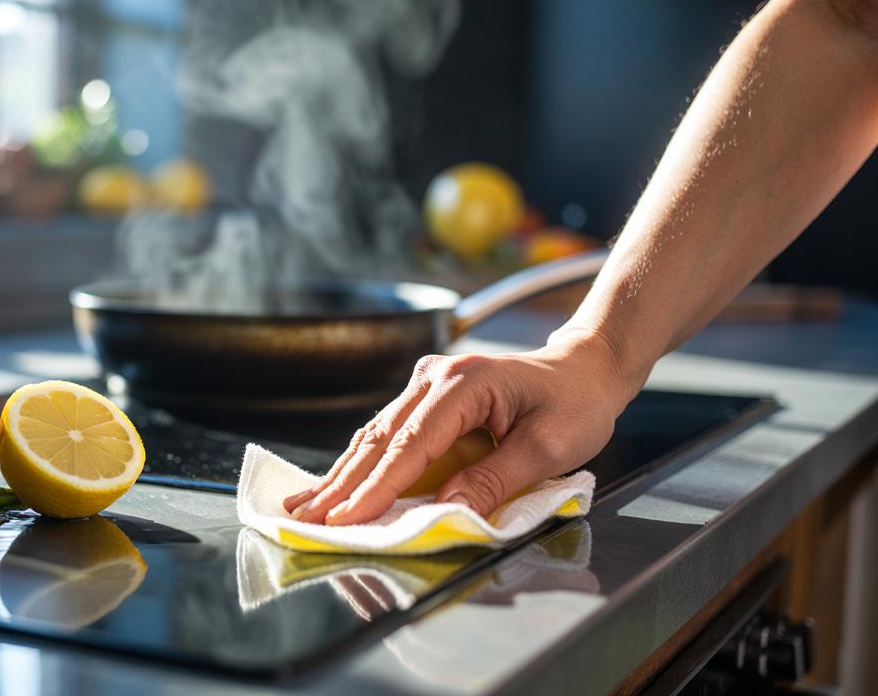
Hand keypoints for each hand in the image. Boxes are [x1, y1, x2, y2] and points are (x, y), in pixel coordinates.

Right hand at [281, 330, 639, 524]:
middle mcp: (435, 377)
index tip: (347, 519)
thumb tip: (447, 509)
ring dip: (342, 474)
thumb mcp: (549, 447)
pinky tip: (336, 484)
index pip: (412, 444)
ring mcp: (426, 382)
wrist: (583, 369)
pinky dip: (361, 462)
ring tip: (306, 505)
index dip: (377, 486)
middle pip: (380, 438)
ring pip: (375, 434)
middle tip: (306, 518)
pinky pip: (387, 432)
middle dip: (342, 484)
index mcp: (464, 383)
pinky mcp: (425, 396)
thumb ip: (496, 479)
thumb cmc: (575, 404)